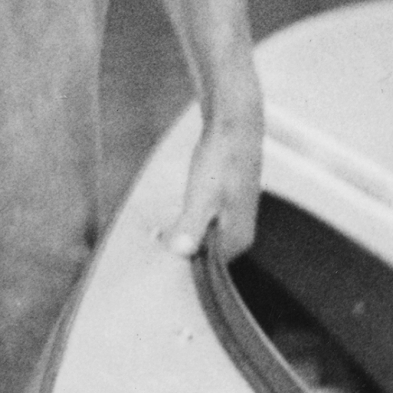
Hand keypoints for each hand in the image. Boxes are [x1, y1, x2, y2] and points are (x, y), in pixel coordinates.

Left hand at [165, 86, 262, 259]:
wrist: (234, 127)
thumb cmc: (220, 162)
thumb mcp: (201, 197)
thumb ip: (191, 227)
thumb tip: (181, 252)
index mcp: (238, 240)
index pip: (203, 265)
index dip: (177, 259)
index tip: (156, 246)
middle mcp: (240, 235)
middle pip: (202, 254)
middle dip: (176, 248)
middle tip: (152, 238)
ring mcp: (235, 221)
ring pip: (199, 239)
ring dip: (177, 236)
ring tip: (155, 232)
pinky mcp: (227, 207)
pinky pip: (201, 225)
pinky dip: (184, 224)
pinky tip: (168, 220)